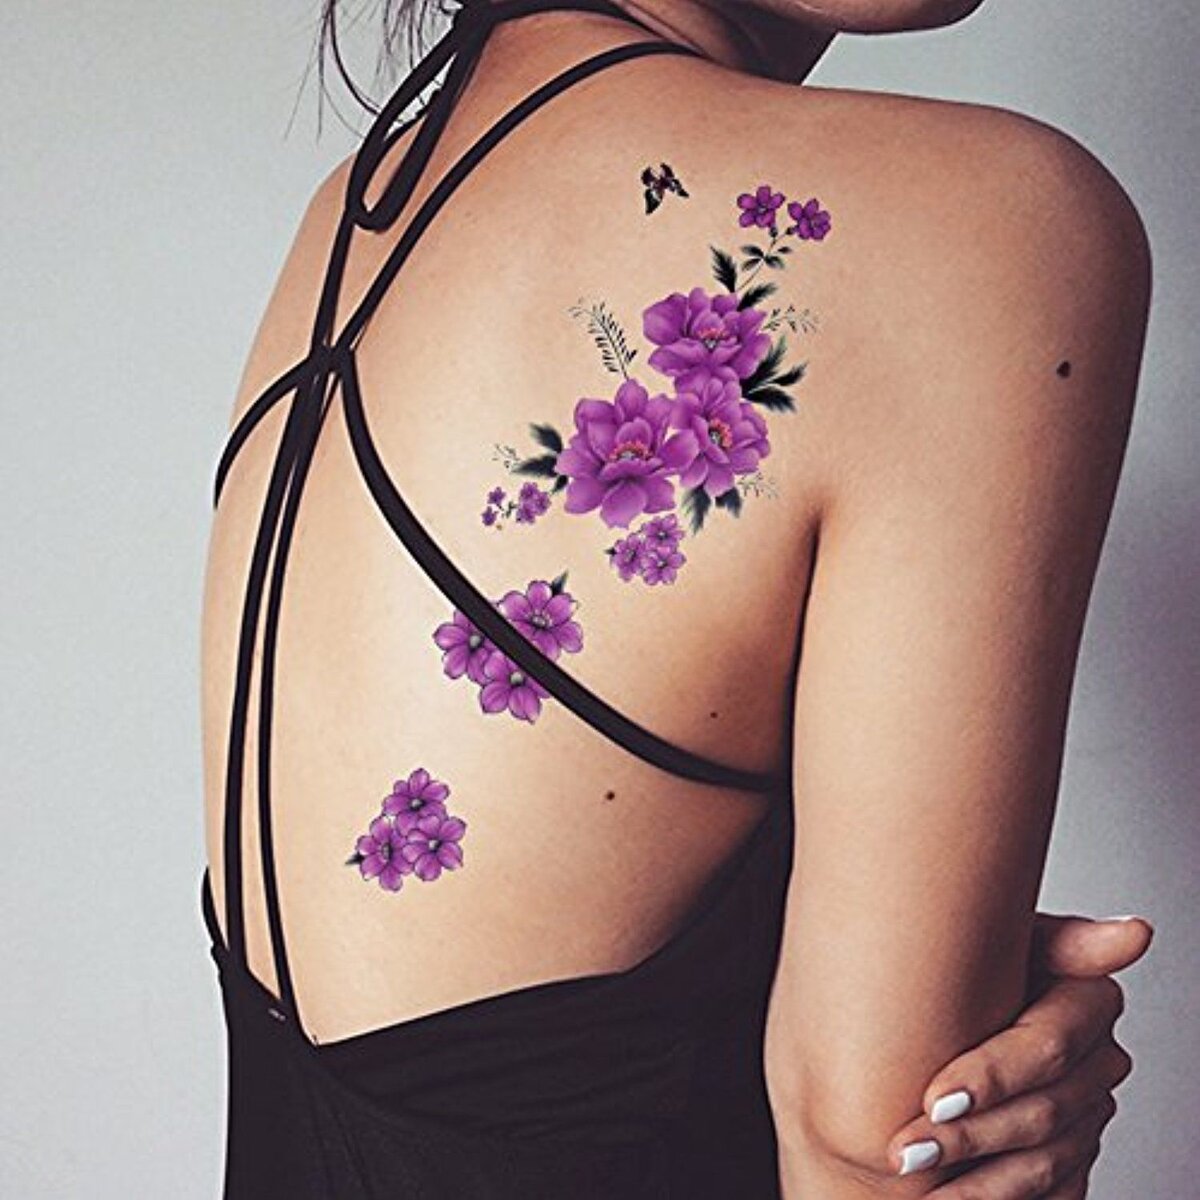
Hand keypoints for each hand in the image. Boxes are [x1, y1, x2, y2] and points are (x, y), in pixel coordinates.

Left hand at [885, 912, 1153, 1196]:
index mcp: (1085, 1002)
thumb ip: (1053, 936)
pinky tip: (945, 1199)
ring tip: (911, 1174)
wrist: (921, 1021)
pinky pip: (1050, 1195)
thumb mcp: (987, 940)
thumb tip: (1135, 932)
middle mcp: (1096, 1063)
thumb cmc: (957, 970)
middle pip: (1043, 1113)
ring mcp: (1086, 1118)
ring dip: (974, 1179)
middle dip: (969, 1134)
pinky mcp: (1069, 1162)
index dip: (993, 1076)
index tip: (934, 1096)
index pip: (1049, 1048)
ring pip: (1043, 1162)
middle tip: (906, 1147)